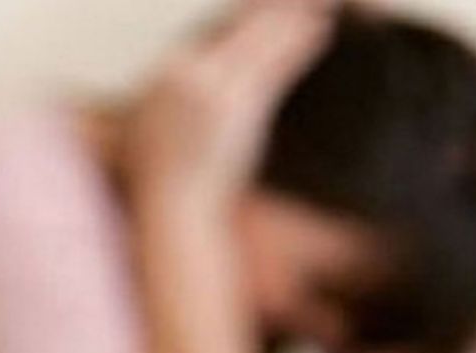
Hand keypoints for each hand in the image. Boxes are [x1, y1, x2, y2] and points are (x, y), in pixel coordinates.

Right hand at [124, 0, 334, 208]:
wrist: (171, 208)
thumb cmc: (163, 179)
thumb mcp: (154, 128)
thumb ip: (176, 97)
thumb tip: (194, 81)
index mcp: (164, 74)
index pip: (212, 32)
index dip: (245, 17)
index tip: (265, 10)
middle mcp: (185, 72)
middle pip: (236, 24)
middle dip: (270, 7)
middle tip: (300, 2)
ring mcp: (212, 86)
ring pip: (260, 37)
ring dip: (293, 15)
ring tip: (321, 6)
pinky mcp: (238, 104)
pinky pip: (276, 63)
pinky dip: (300, 43)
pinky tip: (322, 29)